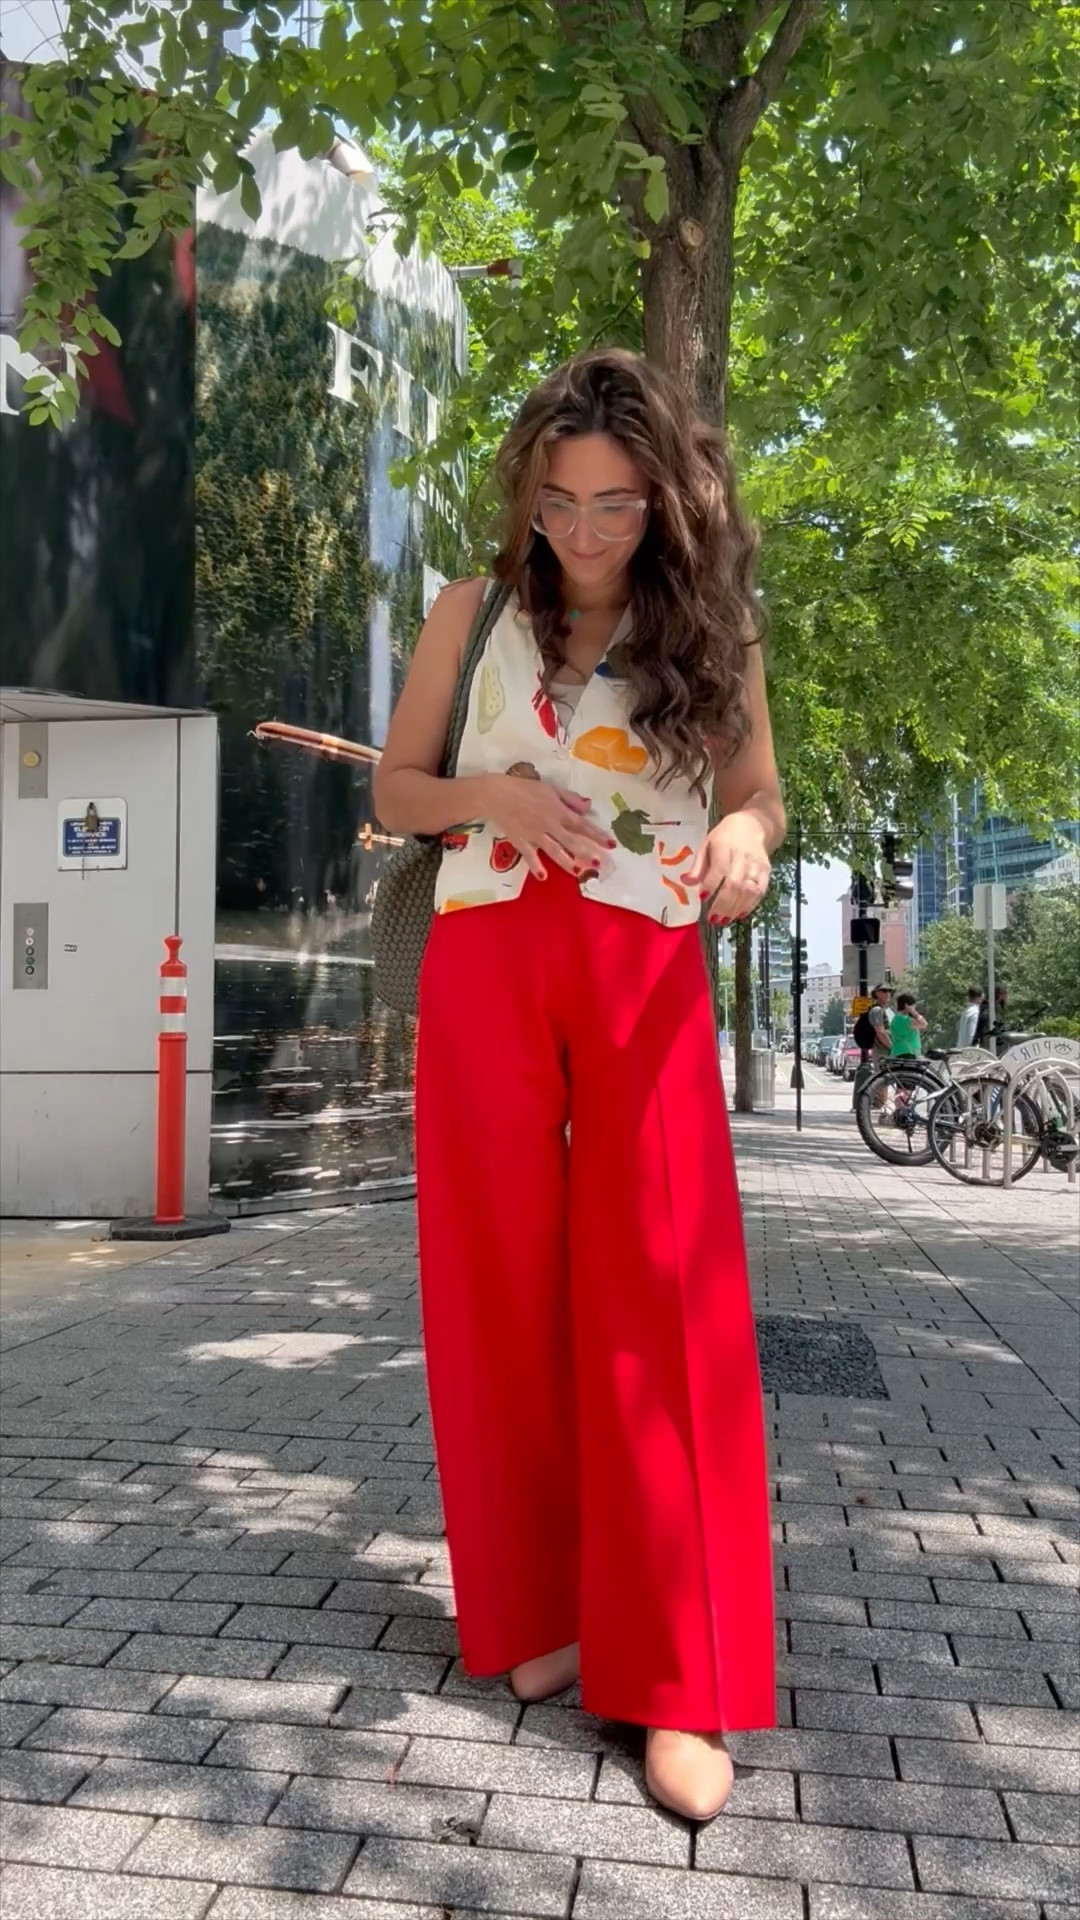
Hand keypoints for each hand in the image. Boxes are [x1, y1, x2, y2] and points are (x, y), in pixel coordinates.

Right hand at [486, 774, 615, 880]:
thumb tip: (588, 807)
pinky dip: (536, 866)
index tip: (611, 844)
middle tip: (600, 865)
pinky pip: (530, 856)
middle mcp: (550, 825)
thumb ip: (570, 798)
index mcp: (558, 811)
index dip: (597, 835)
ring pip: (554, 851)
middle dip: (587, 853)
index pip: (582, 825)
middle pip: (572, 841)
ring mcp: (535, 835)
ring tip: (578, 873)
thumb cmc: (524, 788)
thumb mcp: (550, 788)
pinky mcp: (521, 841)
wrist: (496, 794)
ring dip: (567, 863)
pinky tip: (543, 877)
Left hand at [681, 813, 770, 922]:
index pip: (719, 870)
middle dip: (723, 904)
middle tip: (713, 918)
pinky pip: (760, 892)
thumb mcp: (707, 844)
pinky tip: (740, 915)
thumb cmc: (725, 836)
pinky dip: (750, 905)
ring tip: (723, 920)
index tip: (702, 898)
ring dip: (735, 909)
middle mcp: (742, 858)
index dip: (711, 886)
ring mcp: (756, 866)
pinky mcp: (766, 872)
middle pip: (735, 884)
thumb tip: (685, 882)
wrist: (753, 826)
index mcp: (724, 848)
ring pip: (748, 891)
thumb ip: (698, 866)